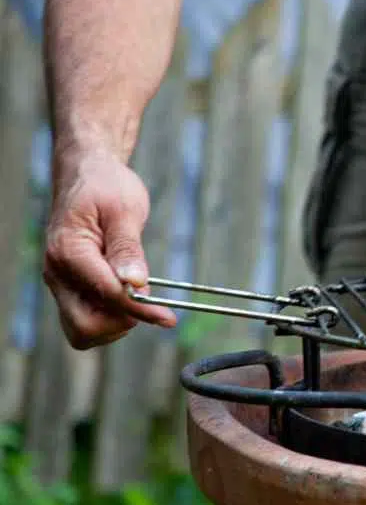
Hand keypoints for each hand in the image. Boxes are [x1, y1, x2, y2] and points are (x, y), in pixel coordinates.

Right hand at [43, 146, 175, 348]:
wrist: (88, 174)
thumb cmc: (106, 186)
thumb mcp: (124, 210)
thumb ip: (128, 249)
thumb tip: (135, 284)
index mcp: (69, 252)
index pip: (107, 295)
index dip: (140, 310)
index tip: (169, 318)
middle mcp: (58, 273)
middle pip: (85, 327)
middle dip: (121, 323)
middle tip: (149, 304)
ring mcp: (62, 282)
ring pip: (83, 330)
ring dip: (116, 323)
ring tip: (138, 295)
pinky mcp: (71, 286)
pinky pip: (86, 319)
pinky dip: (109, 318)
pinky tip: (128, 296)